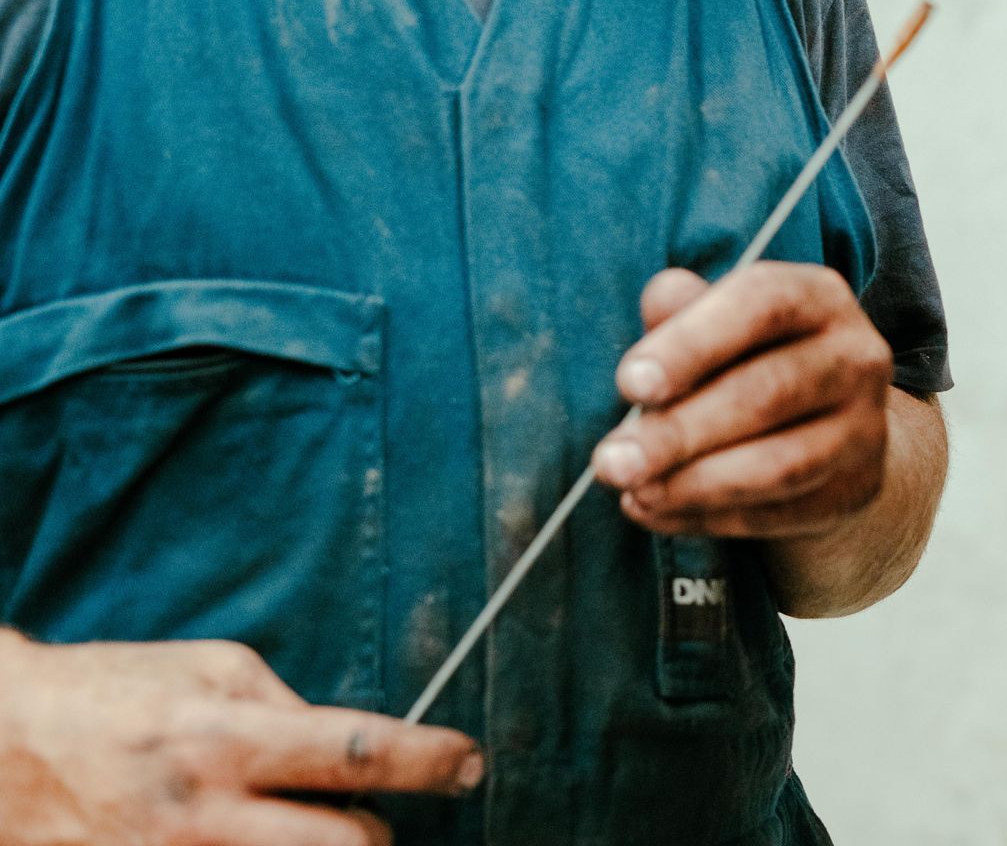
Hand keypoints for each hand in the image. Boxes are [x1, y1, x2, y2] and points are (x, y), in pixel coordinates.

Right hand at [0, 634, 482, 845]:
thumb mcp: (211, 670)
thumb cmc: (115, 694)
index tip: (469, 762)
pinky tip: (248, 835)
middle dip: (379, 835)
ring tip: (289, 822)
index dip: (428, 759)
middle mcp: (202, 814)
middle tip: (371, 815)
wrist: (0, 747)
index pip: (355, 750)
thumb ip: (289, 708)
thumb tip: (356, 748)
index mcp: (224, 737)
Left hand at [591, 263, 893, 538]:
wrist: (826, 429)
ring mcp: (866, 428)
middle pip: (769, 392)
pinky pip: (782, 512)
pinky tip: (658, 512)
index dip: (692, 343)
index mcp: (819, 297)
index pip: (762, 305)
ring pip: (781, 464)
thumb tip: (662, 299)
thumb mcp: (716, 323)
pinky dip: (711, 518)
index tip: (629, 385)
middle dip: (679, 431)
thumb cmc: (748, 362)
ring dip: (695, 484)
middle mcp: (857, 356)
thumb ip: (684, 310)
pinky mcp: (857, 489)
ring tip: (634, 492)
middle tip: (611, 463)